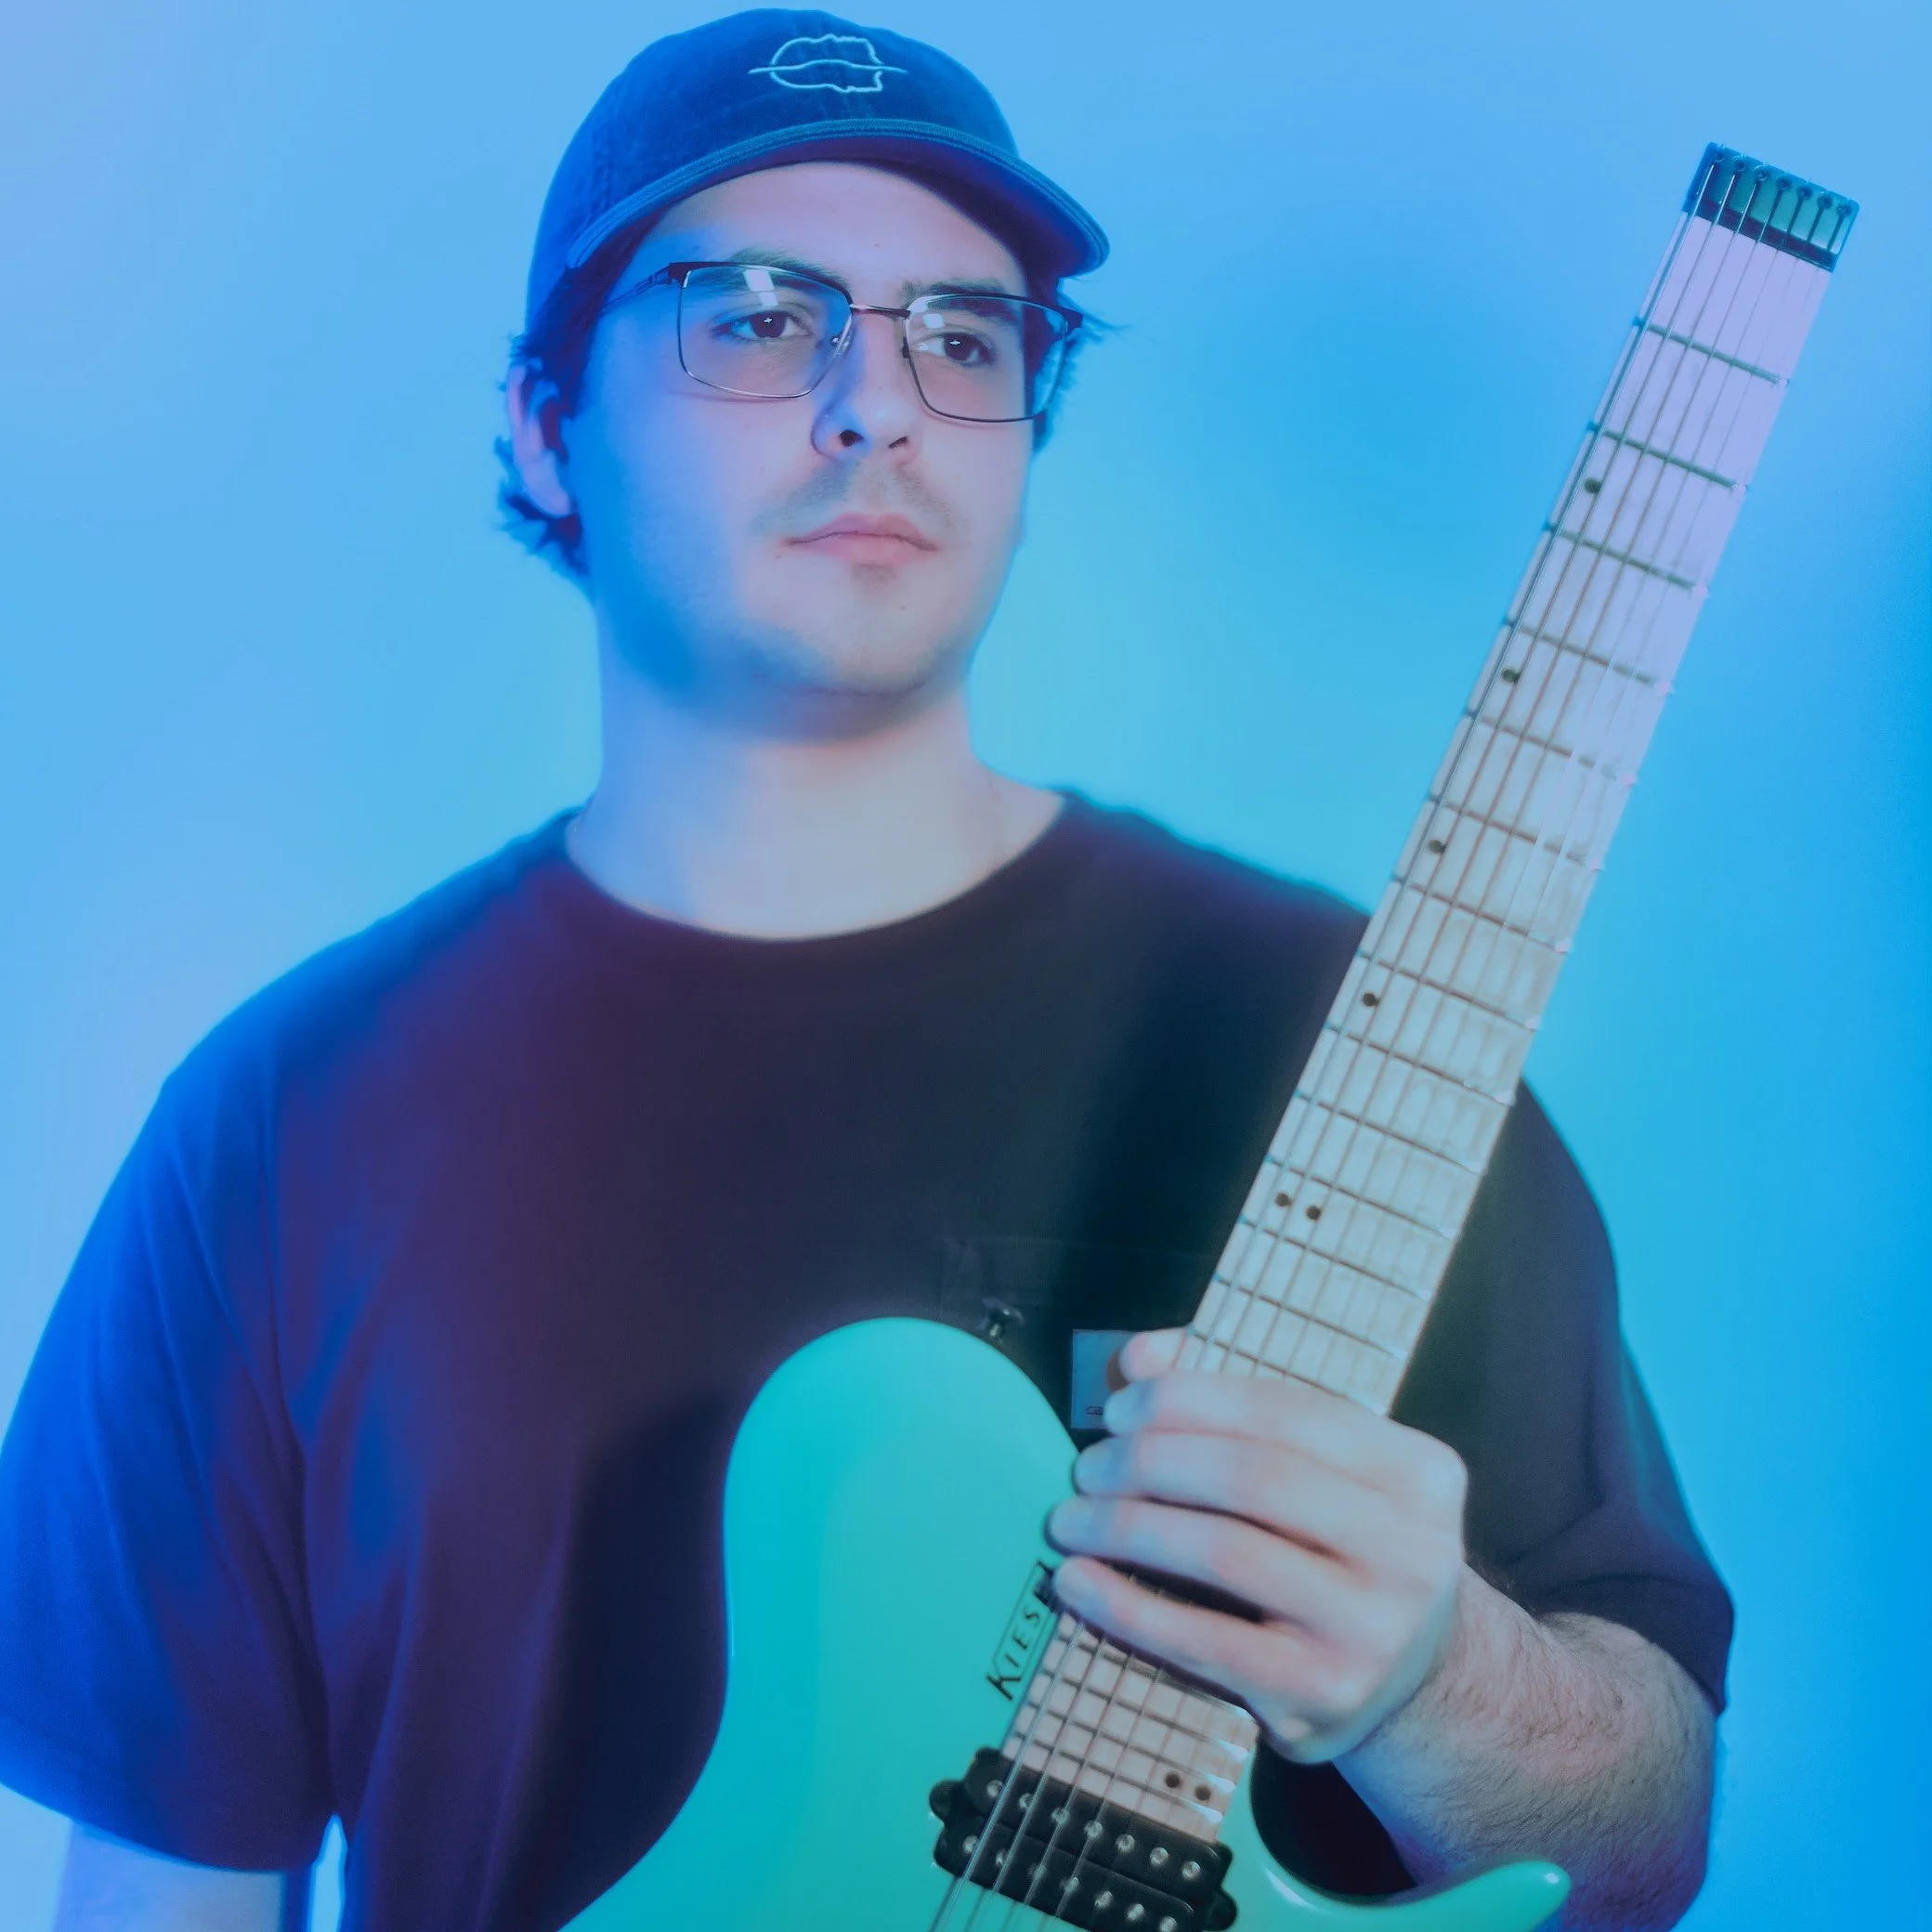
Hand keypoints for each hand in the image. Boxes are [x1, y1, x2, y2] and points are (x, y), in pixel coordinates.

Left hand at [1045, 1327, 1468, 1762]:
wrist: (1414, 1682)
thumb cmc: (1342, 1549)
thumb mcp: (1321, 1470)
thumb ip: (1237, 1403)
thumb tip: (1138, 1359)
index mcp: (1417, 1472)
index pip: (1285, 1410)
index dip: (1189, 1399)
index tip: (1119, 1406)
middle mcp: (1412, 1549)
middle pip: (1253, 1478)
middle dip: (1151, 1462)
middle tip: (1087, 1467)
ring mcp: (1373, 1630)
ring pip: (1227, 1554)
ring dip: (1127, 1528)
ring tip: (1069, 1520)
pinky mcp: (1323, 1696)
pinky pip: (1206, 1642)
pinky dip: (1127, 1607)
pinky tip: (1077, 1583)